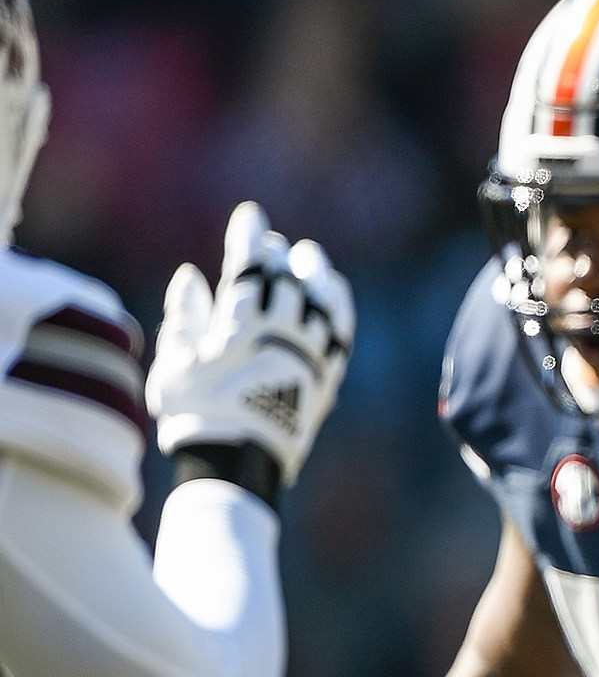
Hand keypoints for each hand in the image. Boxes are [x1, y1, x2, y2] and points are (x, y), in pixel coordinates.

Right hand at [149, 201, 354, 485]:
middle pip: (287, 278)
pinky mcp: (327, 376)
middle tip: (275, 243)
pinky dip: (340, 308)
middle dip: (280, 256)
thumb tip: (191, 275)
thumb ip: (185, 315)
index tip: (251, 215)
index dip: (249, 235)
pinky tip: (336, 294)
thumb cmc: (197, 410)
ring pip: (321, 300)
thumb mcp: (178, 361)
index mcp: (241, 323)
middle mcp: (281, 332)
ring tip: (311, 258)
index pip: (249, 264)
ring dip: (316, 275)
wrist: (238, 460)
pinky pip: (342, 332)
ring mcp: (309, 353)